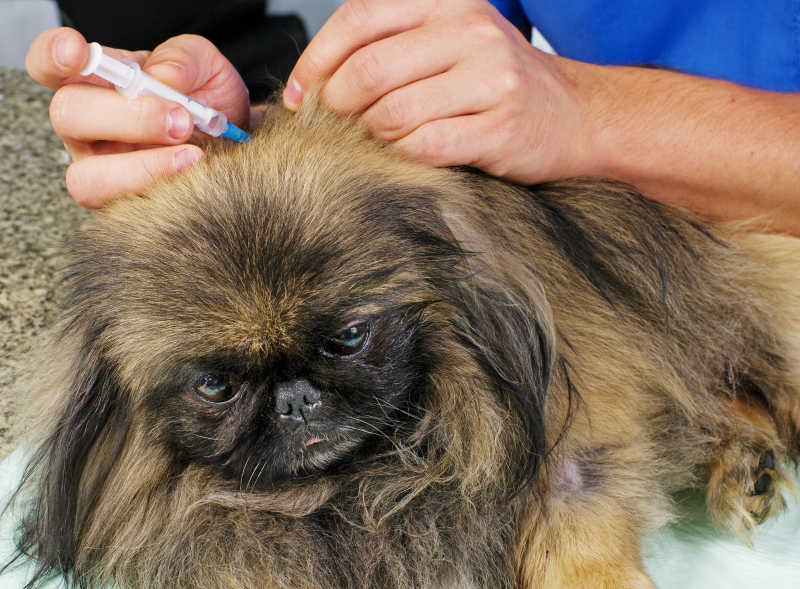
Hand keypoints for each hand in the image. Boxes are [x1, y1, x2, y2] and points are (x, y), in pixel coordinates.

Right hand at [26, 27, 249, 207]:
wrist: (235, 143)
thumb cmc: (208, 100)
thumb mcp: (206, 67)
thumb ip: (184, 58)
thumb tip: (163, 76)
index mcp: (97, 81)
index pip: (50, 63)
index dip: (52, 55)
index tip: (77, 52)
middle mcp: (88, 126)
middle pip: (68, 115)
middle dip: (127, 117)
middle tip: (181, 121)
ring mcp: (100, 170)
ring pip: (87, 177)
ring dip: (141, 167)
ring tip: (193, 155)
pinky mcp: (122, 206)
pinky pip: (122, 209)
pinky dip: (161, 191)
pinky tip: (195, 176)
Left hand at [283, 0, 592, 184]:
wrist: (577, 115)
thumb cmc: (498, 84)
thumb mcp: (451, 41)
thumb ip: (392, 47)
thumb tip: (312, 82)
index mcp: (449, 3)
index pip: (360, 19)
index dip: (317, 60)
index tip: (300, 94)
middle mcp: (470, 32)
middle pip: (369, 71)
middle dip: (336, 107)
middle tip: (331, 127)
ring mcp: (490, 80)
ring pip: (392, 114)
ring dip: (370, 137)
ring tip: (374, 142)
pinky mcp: (501, 128)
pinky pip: (424, 146)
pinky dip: (402, 157)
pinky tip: (405, 156)